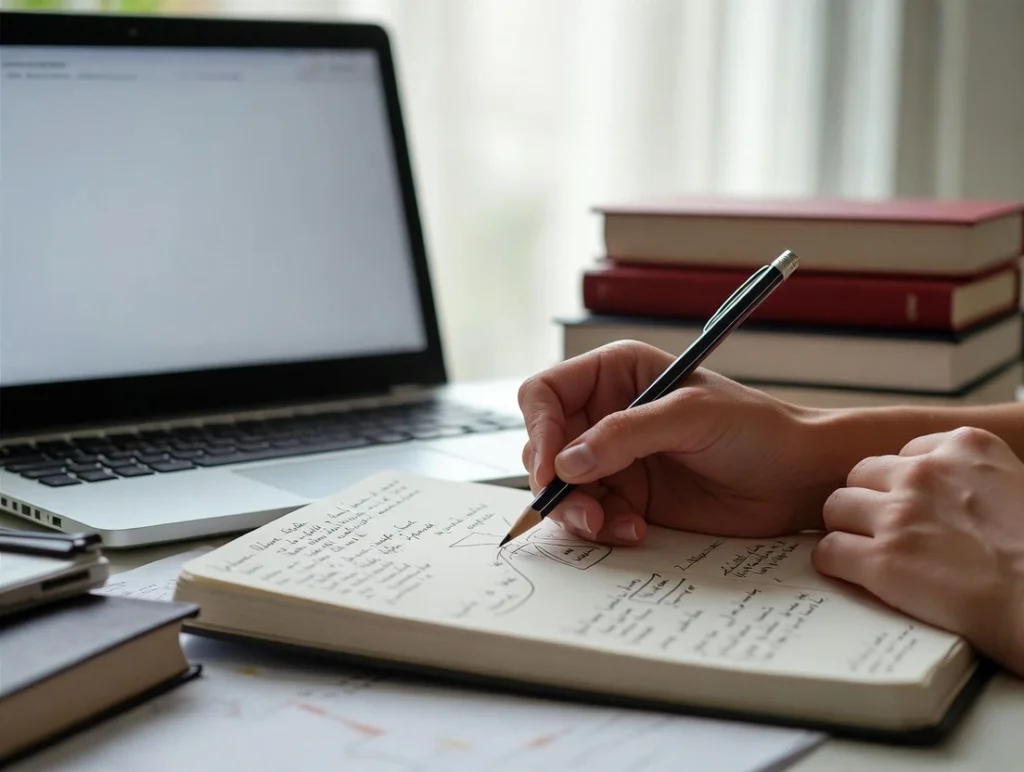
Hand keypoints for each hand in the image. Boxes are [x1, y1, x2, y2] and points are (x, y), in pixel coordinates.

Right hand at [517, 341, 833, 544]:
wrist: (796, 480)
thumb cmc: (756, 429)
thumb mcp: (692, 416)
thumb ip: (626, 435)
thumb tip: (566, 462)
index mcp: (615, 374)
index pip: (545, 394)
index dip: (538, 429)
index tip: (551, 468)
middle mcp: (605, 415)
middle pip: (543, 447)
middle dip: (555, 482)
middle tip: (584, 509)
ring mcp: (614, 460)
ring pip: (561, 488)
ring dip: (576, 512)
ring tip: (610, 524)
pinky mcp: (628, 499)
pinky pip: (589, 516)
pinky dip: (602, 528)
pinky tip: (636, 530)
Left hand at [813, 426, 1023, 675]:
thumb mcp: (1015, 486)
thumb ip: (973, 478)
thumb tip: (950, 492)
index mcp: (965, 447)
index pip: (904, 453)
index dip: (903, 484)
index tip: (914, 507)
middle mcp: (925, 473)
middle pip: (861, 475)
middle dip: (869, 502)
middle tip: (885, 532)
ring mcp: (900, 515)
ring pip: (837, 508)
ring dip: (848, 530)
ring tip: (868, 554)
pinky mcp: (882, 560)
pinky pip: (829, 552)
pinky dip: (835, 565)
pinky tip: (854, 576)